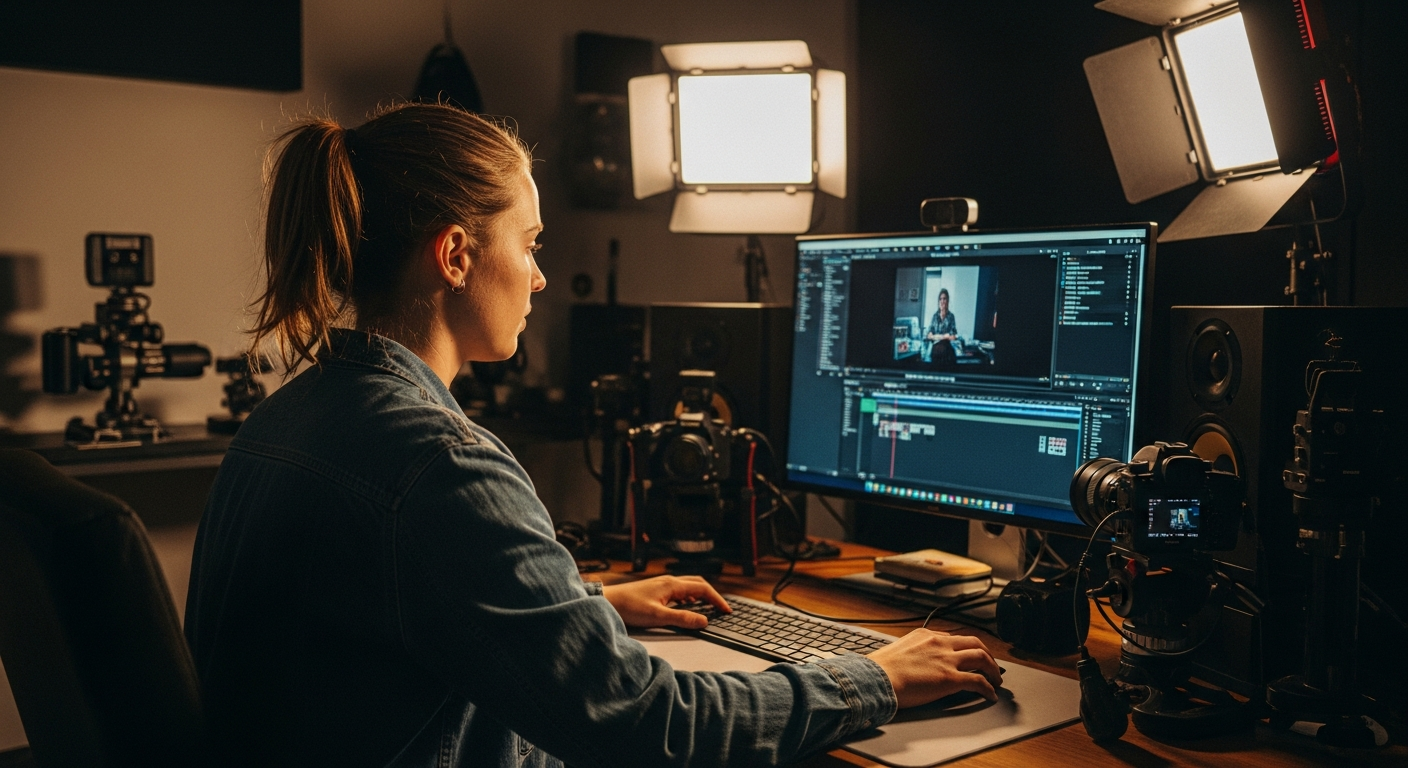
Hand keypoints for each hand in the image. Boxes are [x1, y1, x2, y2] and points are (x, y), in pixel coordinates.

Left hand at [601, 576, 730, 628]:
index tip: (726, 610)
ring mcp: (662, 585)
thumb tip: (703, 621)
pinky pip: (679, 590)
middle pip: (698, 583)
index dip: (717, 600)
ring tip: (708, 608)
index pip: (703, 588)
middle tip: (721, 608)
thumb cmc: (629, 607)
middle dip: (712, 595)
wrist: (607, 601)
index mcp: (672, 585)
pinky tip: (687, 606)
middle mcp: (669, 581)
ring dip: (701, 595)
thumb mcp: (658, 617)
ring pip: (688, 586)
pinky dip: (689, 597)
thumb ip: (682, 619)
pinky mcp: (655, 590)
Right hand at [866, 629, 1001, 707]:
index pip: (954, 637)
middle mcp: (939, 643)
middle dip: (986, 654)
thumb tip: (914, 662)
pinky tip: (990, 695)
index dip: (967, 648)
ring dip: (993, 669)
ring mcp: (946, 660)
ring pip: (982, 658)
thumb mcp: (898, 650)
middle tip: (991, 665)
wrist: (875, 678)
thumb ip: (912, 652)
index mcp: (925, 635)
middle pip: (974, 642)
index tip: (970, 655)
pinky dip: (988, 688)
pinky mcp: (950, 679)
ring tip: (996, 680)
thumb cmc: (879, 669)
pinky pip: (977, 681)